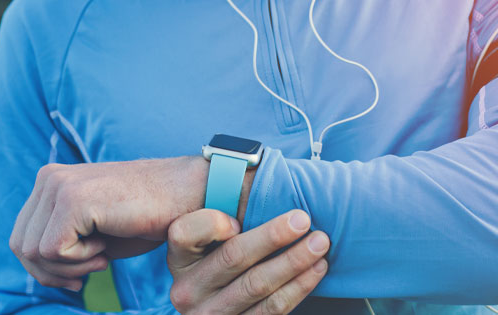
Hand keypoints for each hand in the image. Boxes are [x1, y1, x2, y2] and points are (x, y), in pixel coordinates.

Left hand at [9, 156, 209, 290]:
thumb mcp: (95, 230)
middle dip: (53, 272)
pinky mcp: (73, 200)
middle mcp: (49, 178)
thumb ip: (63, 238)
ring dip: (70, 267)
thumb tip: (35, 267)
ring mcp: (59, 186)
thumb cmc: (150, 216)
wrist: (188, 196)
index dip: (46, 269)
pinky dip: (80, 261)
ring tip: (103, 255)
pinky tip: (106, 248)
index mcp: (51, 181)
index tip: (79, 276)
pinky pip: (52, 251)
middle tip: (93, 268)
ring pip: (33, 251)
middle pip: (20, 246)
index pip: (21, 237)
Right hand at [167, 209, 329, 313]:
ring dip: (294, 262)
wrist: (219, 309)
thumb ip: (222, 214)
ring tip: (319, 243)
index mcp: (178, 258)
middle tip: (303, 220)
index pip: (187, 233)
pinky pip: (272, 310)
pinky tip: (316, 269)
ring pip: (257, 286)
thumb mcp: (209, 238)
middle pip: (233, 257)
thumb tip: (256, 173)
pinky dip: (299, 288)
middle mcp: (187, 290)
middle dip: (272, 237)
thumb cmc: (222, 257)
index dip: (214, 223)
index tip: (240, 215)